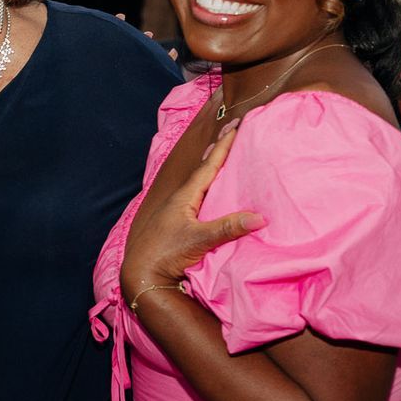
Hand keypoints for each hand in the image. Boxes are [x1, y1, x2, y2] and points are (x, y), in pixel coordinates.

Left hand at [119, 118, 262, 291]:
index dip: (223, 146)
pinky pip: (198, 201)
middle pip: (204, 172)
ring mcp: (177, 212)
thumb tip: (260, 217)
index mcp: (185, 196)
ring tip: (227, 161)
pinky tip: (214, 197)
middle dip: (220, 154)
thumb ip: (228, 227)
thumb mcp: (199, 239)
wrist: (141, 274)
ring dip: (214, 174)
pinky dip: (209, 193)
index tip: (235, 126)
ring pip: (200, 187)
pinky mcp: (177, 226)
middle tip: (232, 136)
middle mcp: (181, 200)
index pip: (209, 166)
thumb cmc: (165, 253)